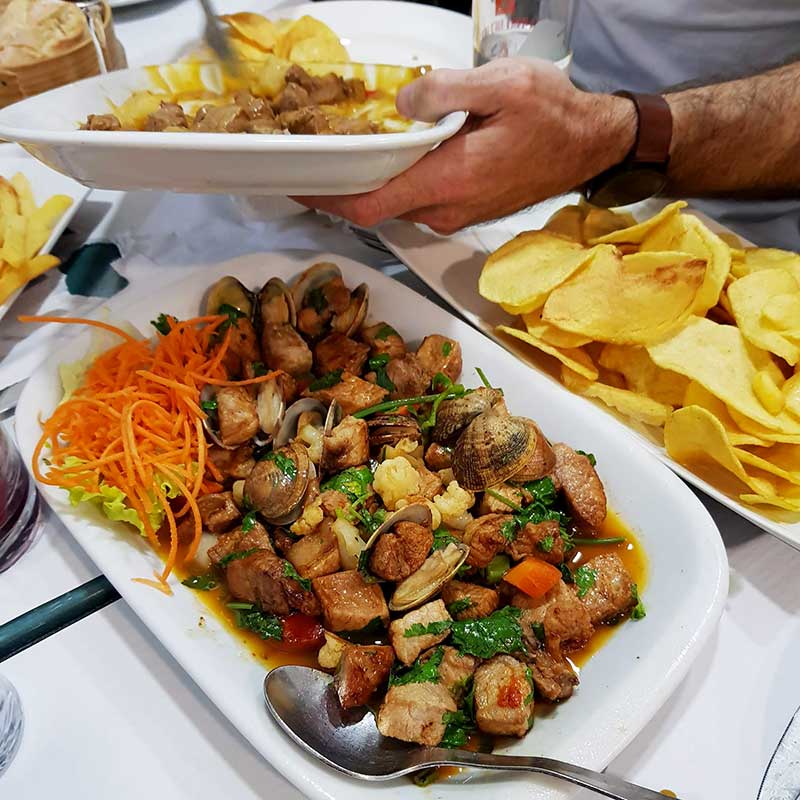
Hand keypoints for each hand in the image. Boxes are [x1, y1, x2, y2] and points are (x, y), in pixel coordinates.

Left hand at [294, 58, 636, 234]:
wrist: (589, 145)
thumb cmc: (553, 114)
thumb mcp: (503, 85)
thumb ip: (446, 93)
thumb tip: (403, 107)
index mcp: (448, 181)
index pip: (370, 204)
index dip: (328, 199)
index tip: (296, 185)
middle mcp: (445, 208)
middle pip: (376, 205)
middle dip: (342, 185)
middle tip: (314, 154)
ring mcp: (454, 214)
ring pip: (397, 202)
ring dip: (370, 181)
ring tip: (347, 149)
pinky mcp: (463, 210)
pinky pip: (417, 201)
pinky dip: (396, 182)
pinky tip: (392, 156)